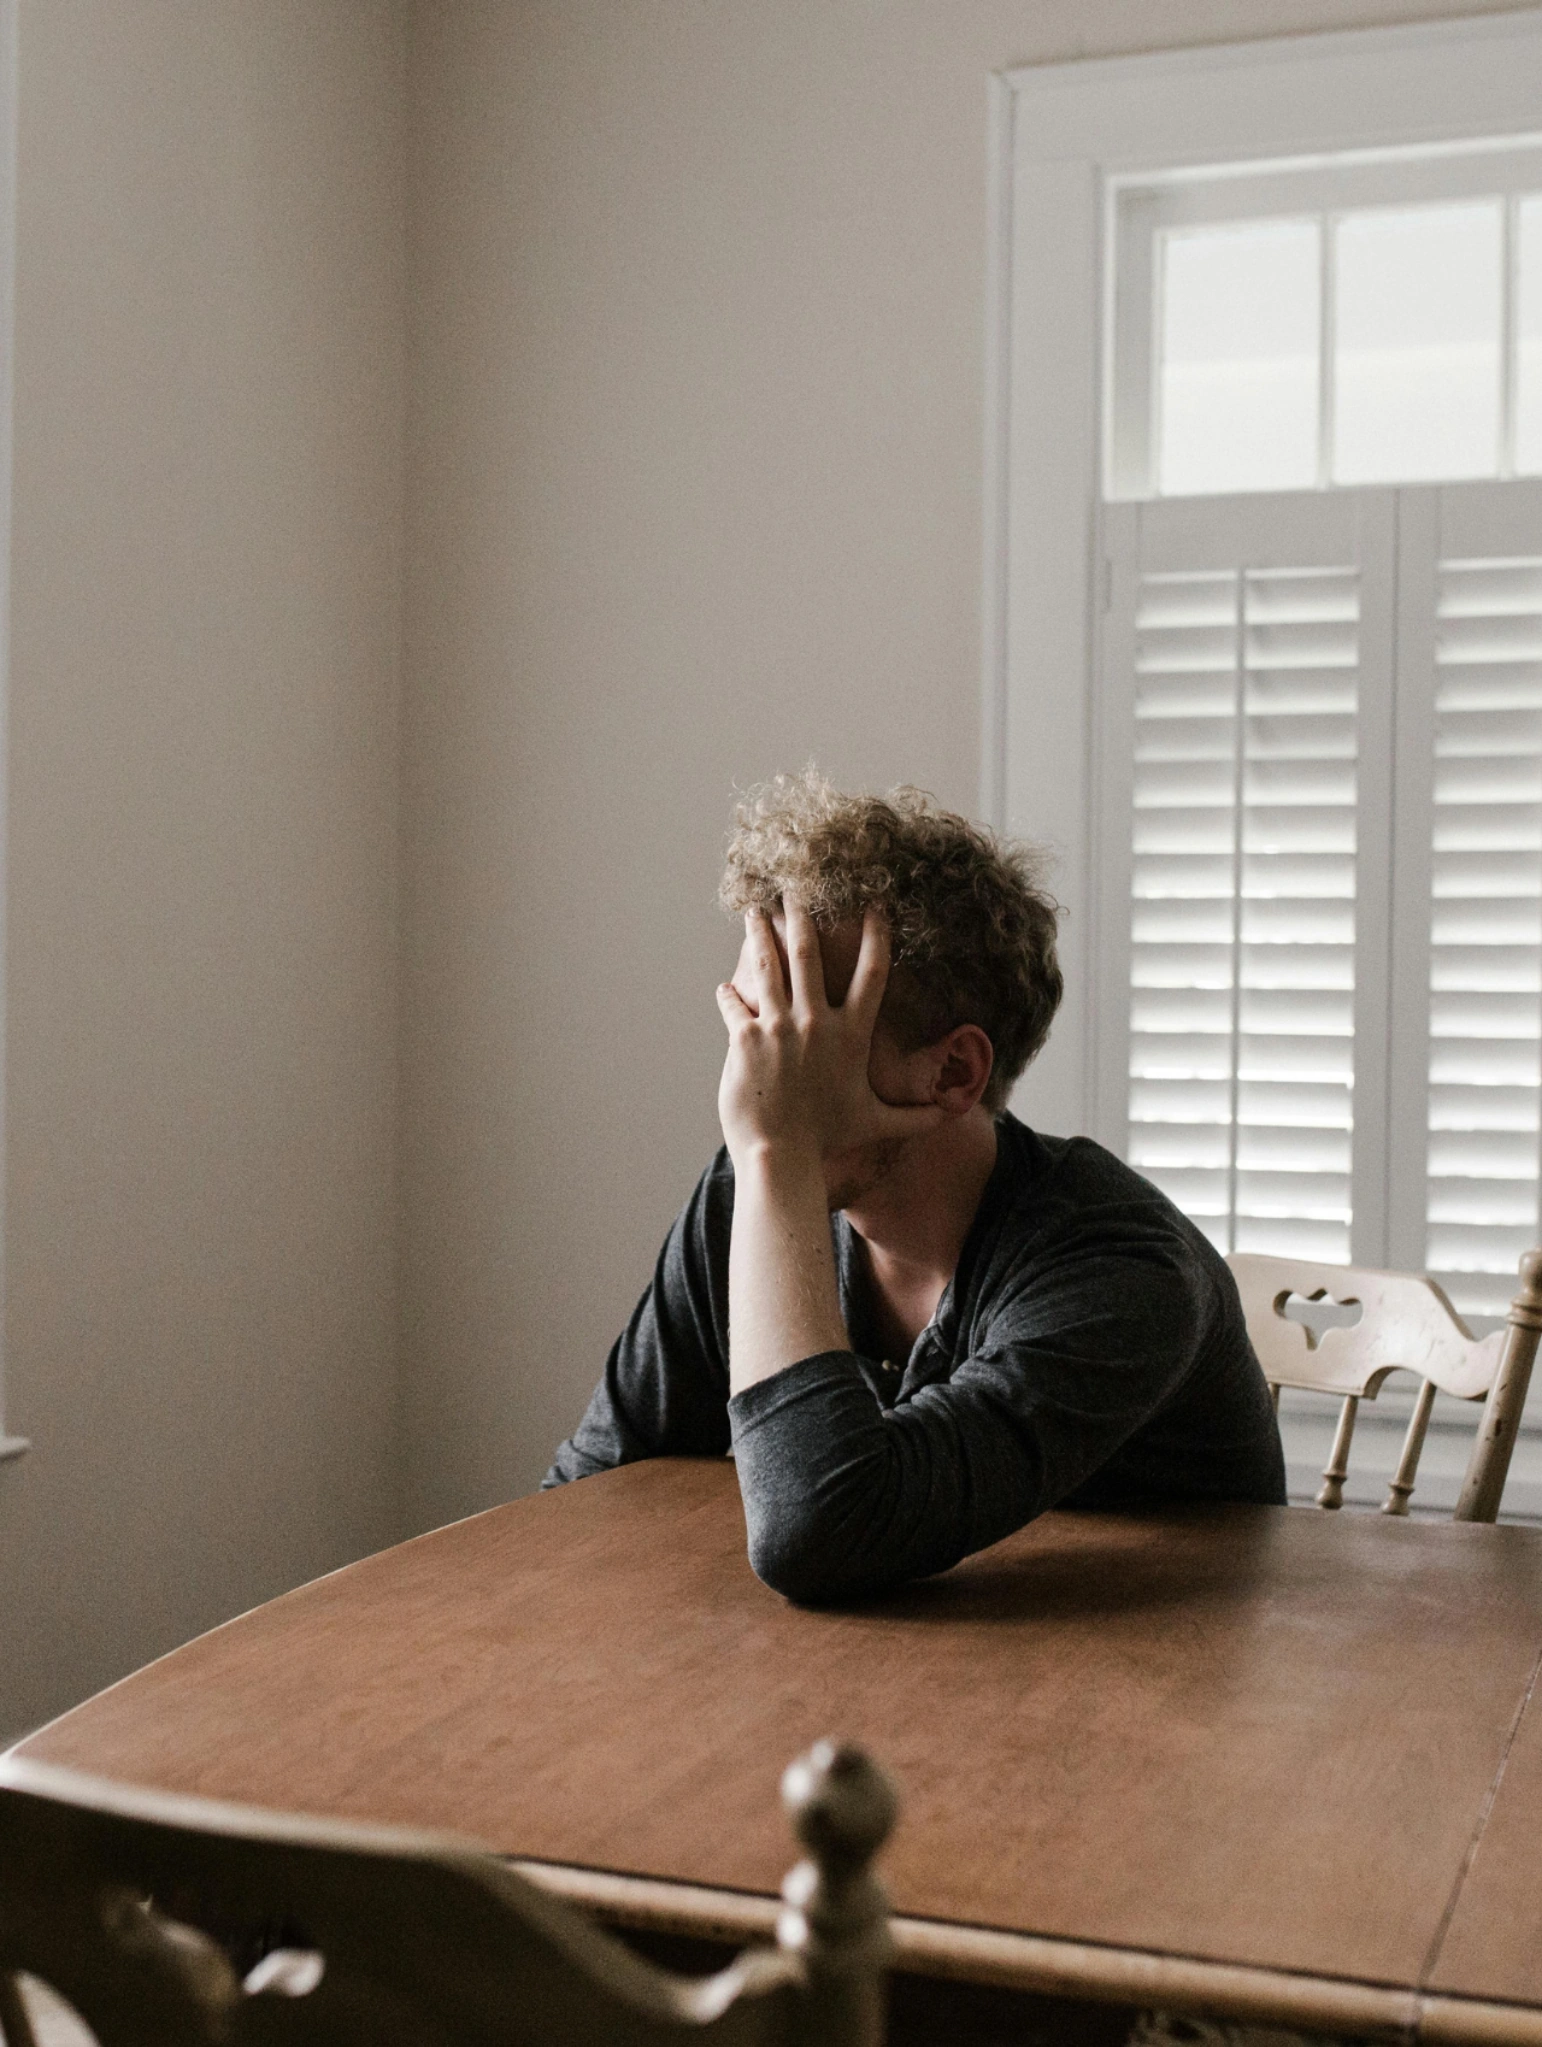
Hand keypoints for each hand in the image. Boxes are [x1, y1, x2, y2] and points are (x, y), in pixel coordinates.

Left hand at [714, 903, 943, 1167]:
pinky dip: (729, 994)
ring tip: (753, 911)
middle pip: (808, 952)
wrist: (782, 1155)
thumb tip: (952, 1117)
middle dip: (800, 916)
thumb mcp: (876, 1124)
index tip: (875, 906)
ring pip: (767, 965)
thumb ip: (914, 1117)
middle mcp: (815, 1022)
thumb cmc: (828, 1139)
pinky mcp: (745, 1038)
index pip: (872, 973)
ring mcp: (778, 1026)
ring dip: (759, 935)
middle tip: (794, 890)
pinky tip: (724, 988)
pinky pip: (734, 1003)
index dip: (876, 936)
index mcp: (851, 1034)